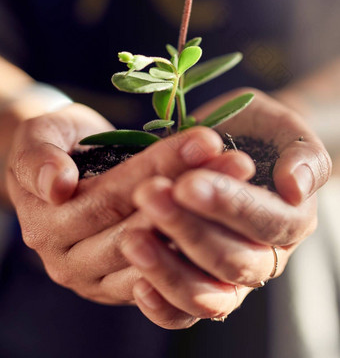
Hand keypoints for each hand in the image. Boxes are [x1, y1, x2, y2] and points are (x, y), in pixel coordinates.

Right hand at [6, 103, 230, 311]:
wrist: (61, 169)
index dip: (160, 168)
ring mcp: (98, 279)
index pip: (113, 196)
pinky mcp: (121, 286)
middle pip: (140, 226)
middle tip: (237, 162)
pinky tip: (229, 222)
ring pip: (159, 254)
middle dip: (192, 193)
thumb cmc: (55, 146)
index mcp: (48, 225)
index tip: (205, 140)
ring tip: (240, 184)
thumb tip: (57, 185)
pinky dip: (196, 249)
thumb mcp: (39, 139)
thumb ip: (39, 160)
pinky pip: (165, 279)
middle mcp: (71, 262)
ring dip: (204, 219)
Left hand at [123, 88, 330, 327]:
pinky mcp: (196, 286)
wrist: (232, 140)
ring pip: (207, 296)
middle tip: (149, 195)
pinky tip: (137, 284)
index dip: (229, 206)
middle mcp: (264, 256)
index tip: (187, 183)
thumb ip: (302, 154)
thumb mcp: (282, 128)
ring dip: (168, 269)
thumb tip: (296, 189)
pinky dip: (161, 306)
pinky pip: (182, 315)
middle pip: (233, 260)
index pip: (268, 223)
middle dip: (188, 230)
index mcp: (292, 220)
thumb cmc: (257, 132)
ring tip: (133, 238)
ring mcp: (230, 278)